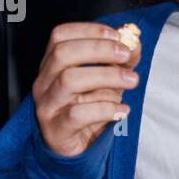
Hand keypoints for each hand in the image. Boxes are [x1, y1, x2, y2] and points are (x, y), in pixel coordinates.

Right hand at [32, 22, 140, 156]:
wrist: (77, 148)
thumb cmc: (89, 108)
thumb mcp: (106, 80)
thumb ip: (120, 60)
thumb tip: (134, 43)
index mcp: (52, 65)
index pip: (60, 36)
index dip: (89, 30)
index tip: (116, 35)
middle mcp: (44, 82)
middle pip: (62, 54)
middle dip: (99, 49)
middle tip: (126, 55)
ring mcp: (47, 106)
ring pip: (69, 80)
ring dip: (106, 76)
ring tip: (131, 81)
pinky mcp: (56, 129)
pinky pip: (78, 114)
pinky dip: (106, 109)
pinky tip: (122, 110)